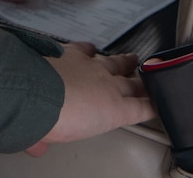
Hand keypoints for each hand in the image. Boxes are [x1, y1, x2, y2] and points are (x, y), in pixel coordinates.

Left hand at [27, 41, 152, 155]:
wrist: (36, 91)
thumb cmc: (50, 118)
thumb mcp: (52, 137)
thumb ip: (48, 140)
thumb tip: (37, 144)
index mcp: (112, 110)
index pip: (141, 108)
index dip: (151, 106)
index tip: (156, 105)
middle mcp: (107, 85)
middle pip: (132, 84)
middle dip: (141, 84)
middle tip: (147, 82)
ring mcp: (92, 66)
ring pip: (115, 63)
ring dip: (123, 62)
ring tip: (131, 59)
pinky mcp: (73, 52)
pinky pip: (87, 49)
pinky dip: (89, 49)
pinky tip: (91, 48)